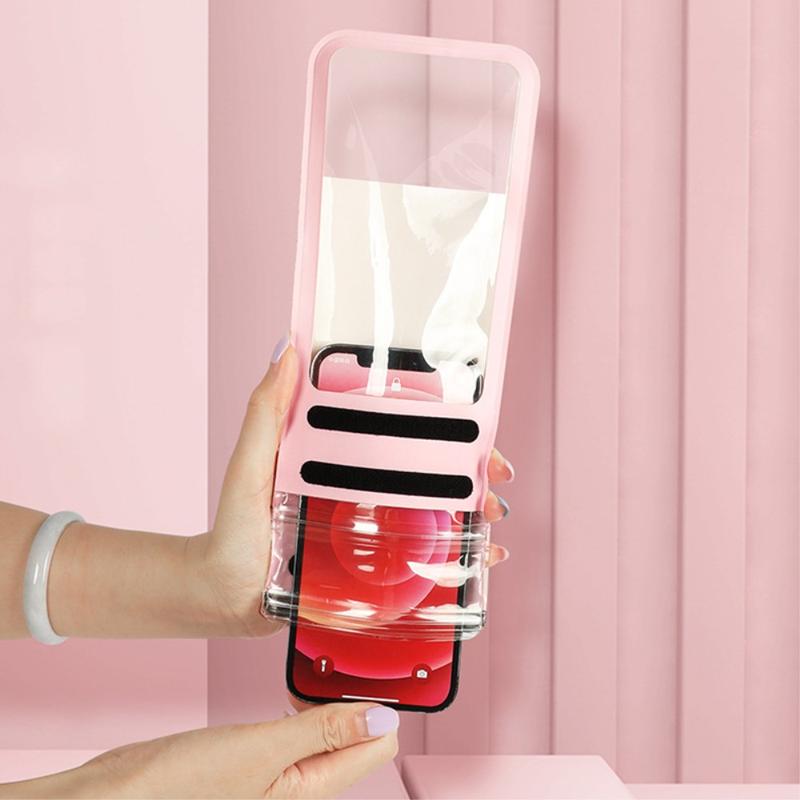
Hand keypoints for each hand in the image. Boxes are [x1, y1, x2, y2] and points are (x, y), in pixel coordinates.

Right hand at [1, 702, 398, 799]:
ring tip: (328, 672)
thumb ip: (323, 731)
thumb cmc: (179, 785)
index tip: (383, 668)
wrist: (118, 794)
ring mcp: (278, 775)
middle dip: (361, 703)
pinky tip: (294, 698)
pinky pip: (298, 734)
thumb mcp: (260, 750)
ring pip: (327, 735)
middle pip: (356, 740)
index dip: (384, 706)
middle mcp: (300, 786)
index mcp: (311, 789)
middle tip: (354, 661)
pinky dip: (304, 712)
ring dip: (333, 705)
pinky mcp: (256, 762)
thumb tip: (383, 719)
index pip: (376, 746)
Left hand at [188, 337, 515, 636]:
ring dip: (474, 516)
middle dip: (475, 475)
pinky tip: (478, 563)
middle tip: (497, 485)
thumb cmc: (232, 528)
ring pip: (437, 515)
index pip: (404, 432)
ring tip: (493, 525)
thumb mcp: (249, 464)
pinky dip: (455, 561)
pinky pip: (422, 560)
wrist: (223, 595)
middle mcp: (365, 488)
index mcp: (344, 457)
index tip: (480, 431)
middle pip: (433, 473)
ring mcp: (373, 529)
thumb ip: (265, 412)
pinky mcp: (373, 569)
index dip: (447, 429)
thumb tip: (287, 348)